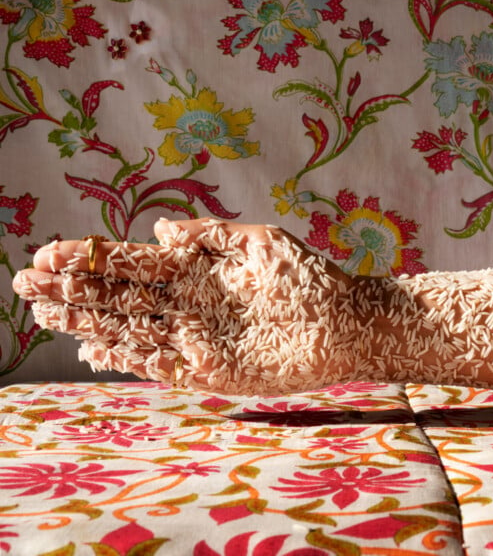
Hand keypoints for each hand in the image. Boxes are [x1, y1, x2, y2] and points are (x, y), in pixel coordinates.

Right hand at [13, 218, 362, 394]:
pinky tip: (95, 349)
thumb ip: (211, 236)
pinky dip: (128, 357)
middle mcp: (189, 305)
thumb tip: (158, 232)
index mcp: (198, 271)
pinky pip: (161, 365)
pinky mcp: (212, 372)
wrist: (348, 323)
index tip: (49, 253)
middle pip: (121, 298)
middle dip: (75, 290)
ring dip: (89, 323)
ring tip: (47, 312)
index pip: (133, 265)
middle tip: (27, 282)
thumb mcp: (261, 243)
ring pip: (131, 330)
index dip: (91, 260)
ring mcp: (197, 340)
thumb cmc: (311, 279)